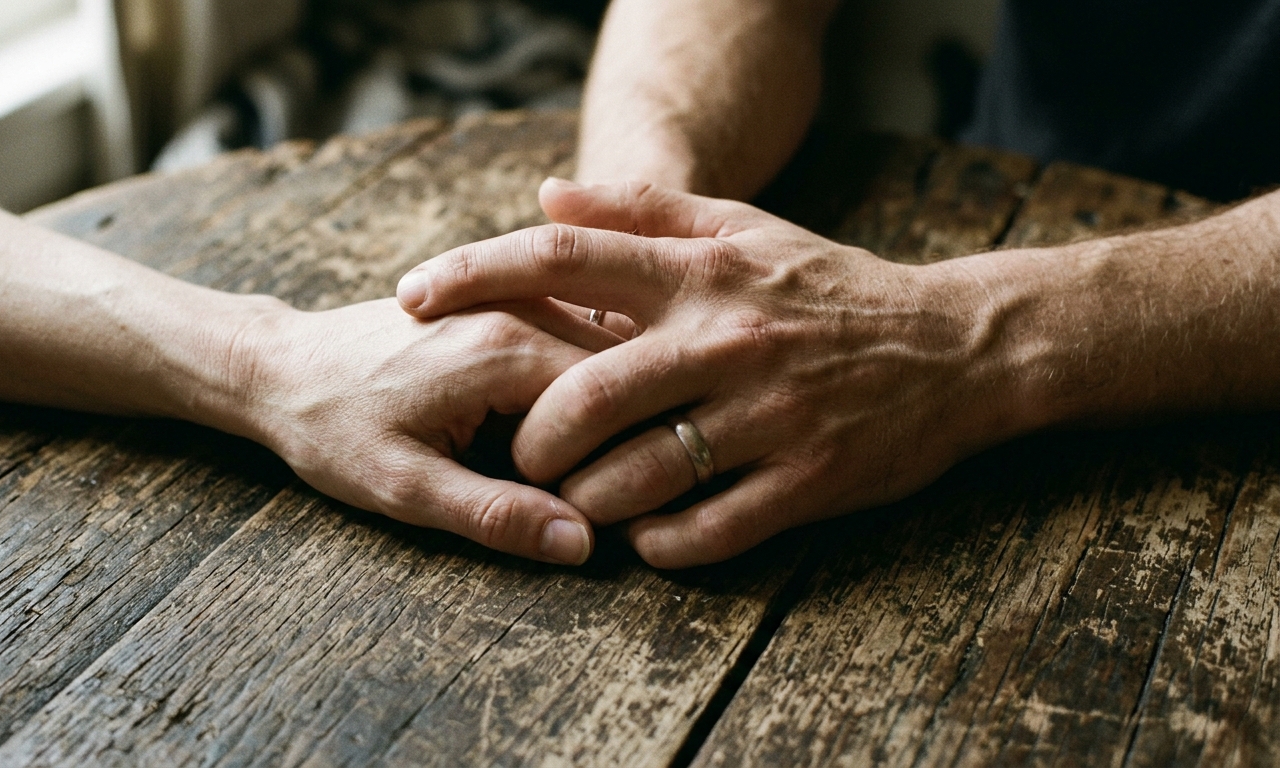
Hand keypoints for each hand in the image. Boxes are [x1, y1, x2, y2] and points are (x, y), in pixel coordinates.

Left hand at [220, 297, 622, 564]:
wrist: (277, 368)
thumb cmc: (331, 427)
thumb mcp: (405, 488)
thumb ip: (495, 515)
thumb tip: (580, 543)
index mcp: (503, 350)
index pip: (611, 402)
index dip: (617, 459)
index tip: (595, 506)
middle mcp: (517, 309)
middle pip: (616, 369)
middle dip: (621, 427)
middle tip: (598, 486)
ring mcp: (512, 299)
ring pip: (600, 349)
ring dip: (603, 401)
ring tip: (577, 457)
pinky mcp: (501, 302)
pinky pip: (570, 336)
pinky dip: (581, 377)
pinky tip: (558, 420)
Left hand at [396, 180, 1025, 567]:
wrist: (953, 346)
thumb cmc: (827, 288)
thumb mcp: (741, 230)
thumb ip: (641, 209)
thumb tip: (545, 193)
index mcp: (701, 271)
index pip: (565, 259)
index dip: (475, 273)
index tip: (411, 296)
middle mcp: (726, 337)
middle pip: (584, 390)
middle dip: (530, 434)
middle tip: (518, 452)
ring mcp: (769, 411)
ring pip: (639, 471)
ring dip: (587, 497)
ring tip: (575, 498)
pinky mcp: (808, 478)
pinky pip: (710, 528)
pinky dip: (661, 543)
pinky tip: (644, 536)